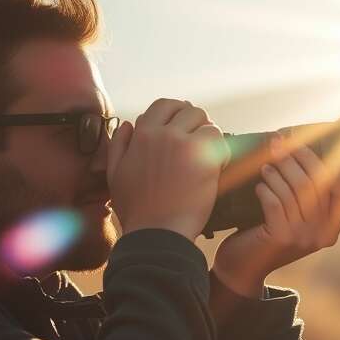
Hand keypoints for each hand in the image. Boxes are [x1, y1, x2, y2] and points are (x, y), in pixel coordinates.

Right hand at [106, 98, 226, 241]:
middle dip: (197, 123)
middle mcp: (163, 134)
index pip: (164, 105)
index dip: (177, 112)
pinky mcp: (204, 159)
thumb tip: (129, 123)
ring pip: (207, 124)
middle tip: (200, 141)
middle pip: (189, 110)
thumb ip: (119, 144)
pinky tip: (219, 165)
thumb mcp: (115, 174)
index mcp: (141, 134)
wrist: (156, 234)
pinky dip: (223, 151)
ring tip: (209, 155)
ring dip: (211, 137)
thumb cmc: (136, 209)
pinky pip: (221, 141)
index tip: (184, 126)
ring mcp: (184, 145)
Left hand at [212, 139, 339, 296]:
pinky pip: (276, 201)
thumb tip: (299, 147)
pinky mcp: (282, 237)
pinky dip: (266, 189)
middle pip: (315, 183)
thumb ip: (306, 195)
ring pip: (295, 190)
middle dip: (294, 159)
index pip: (338, 186)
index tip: (298, 143)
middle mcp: (322, 233)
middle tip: (276, 145)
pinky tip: (259, 187)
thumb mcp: (295, 218)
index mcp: (332, 228)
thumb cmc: (266, 236)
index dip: (318, 162)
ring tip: (265, 166)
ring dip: (277, 172)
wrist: (243, 271)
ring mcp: (303, 237)